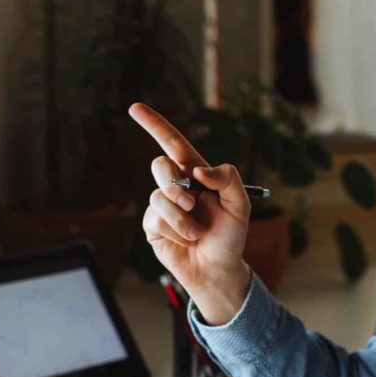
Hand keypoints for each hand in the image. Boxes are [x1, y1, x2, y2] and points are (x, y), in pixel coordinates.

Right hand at [131, 103, 251, 323]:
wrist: (217, 269)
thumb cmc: (230, 237)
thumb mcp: (240, 205)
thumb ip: (228, 178)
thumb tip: (198, 170)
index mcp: (196, 174)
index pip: (172, 143)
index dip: (154, 124)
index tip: (135, 107)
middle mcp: (176, 186)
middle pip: (160, 166)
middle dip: (175, 185)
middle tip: (193, 204)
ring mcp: (162, 205)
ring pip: (159, 197)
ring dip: (182, 218)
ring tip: (196, 233)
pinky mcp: (153, 225)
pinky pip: (156, 219)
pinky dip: (175, 231)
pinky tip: (185, 241)